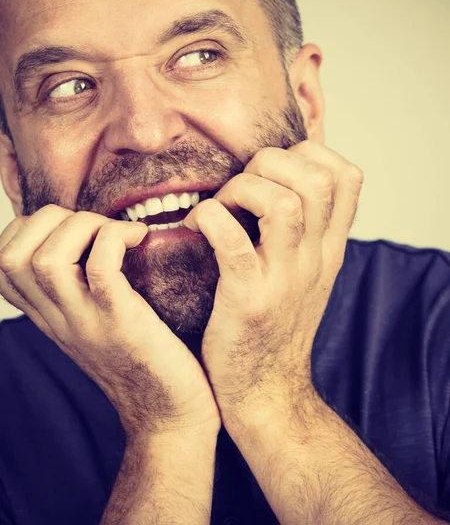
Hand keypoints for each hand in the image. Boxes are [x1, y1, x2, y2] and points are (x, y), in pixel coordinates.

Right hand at [0, 207, 220, 437]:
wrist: (169, 414)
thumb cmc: (145, 358)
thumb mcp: (96, 322)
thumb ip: (80, 289)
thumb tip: (90, 238)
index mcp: (50, 316)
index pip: (1, 264)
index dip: (25, 229)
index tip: (70, 225)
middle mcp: (58, 318)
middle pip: (11, 255)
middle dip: (49, 219)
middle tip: (94, 224)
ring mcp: (85, 321)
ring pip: (47, 259)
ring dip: (82, 225)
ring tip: (116, 231)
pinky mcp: (121, 322)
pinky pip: (100, 268)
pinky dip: (115, 239)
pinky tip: (140, 238)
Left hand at [183, 140, 363, 425]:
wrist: (266, 392)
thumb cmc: (275, 326)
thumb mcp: (306, 275)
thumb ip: (304, 231)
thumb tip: (275, 180)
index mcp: (329, 249)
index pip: (347, 177)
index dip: (309, 153)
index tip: (273, 167)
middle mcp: (315, 259)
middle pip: (316, 180)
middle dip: (270, 163)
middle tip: (241, 185)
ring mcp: (285, 280)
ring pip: (283, 204)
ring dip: (242, 189)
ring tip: (221, 205)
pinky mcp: (249, 301)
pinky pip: (234, 243)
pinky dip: (211, 219)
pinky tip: (197, 224)